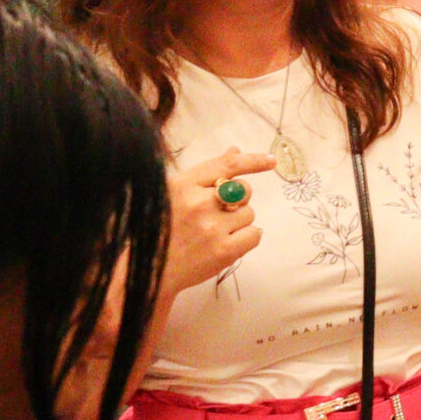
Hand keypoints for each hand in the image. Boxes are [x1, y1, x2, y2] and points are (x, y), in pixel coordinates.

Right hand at [164, 148, 278, 293]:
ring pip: (249, 213)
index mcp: (183, 185)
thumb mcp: (175, 193)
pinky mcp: (224, 251)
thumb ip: (206, 174)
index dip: (254, 161)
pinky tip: (225, 243)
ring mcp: (212, 228)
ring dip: (238, 221)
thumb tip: (235, 151)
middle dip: (239, 198)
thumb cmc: (163, 228)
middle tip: (220, 211)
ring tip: (214, 232)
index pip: (228, 165)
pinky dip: (246, 238)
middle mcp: (198, 203)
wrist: (149, 268)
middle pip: (244, 189)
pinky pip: (255, 235)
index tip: (271, 160)